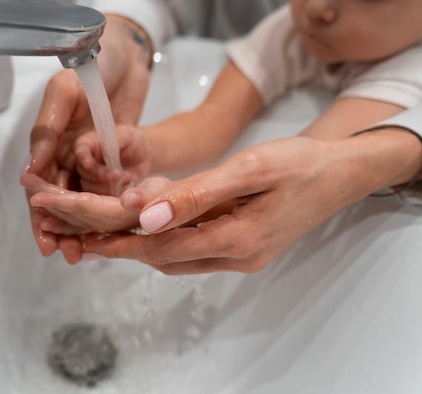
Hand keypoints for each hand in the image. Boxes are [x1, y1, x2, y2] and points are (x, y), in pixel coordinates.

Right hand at [23, 14, 152, 259]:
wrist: (130, 54)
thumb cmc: (92, 65)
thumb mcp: (63, 93)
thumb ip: (46, 130)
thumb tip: (28, 172)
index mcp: (51, 145)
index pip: (42, 189)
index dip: (42, 217)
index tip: (47, 242)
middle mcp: (71, 157)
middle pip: (64, 203)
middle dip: (64, 231)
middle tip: (70, 255)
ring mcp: (97, 161)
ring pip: (88, 203)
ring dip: (87, 228)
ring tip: (91, 251)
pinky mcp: (121, 161)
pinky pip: (115, 192)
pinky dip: (113, 211)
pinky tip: (115, 230)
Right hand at [75, 124, 151, 194]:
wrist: (143, 157)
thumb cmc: (132, 141)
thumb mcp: (127, 135)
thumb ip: (116, 140)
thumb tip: (105, 148)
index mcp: (89, 144)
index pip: (81, 150)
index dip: (83, 158)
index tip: (88, 164)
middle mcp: (87, 162)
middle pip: (84, 173)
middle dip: (100, 176)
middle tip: (118, 174)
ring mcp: (93, 179)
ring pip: (90, 188)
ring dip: (108, 186)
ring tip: (127, 177)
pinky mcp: (102, 191)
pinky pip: (102, 199)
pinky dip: (115, 195)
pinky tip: (127, 185)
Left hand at [82, 131, 421, 273]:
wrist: (342, 174)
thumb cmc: (301, 164)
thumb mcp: (251, 169)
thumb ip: (196, 194)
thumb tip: (143, 216)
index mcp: (239, 240)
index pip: (163, 247)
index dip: (119, 243)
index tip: (81, 237)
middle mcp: (236, 257)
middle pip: (163, 256)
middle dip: (119, 244)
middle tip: (78, 232)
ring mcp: (240, 256)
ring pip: (176, 254)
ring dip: (139, 241)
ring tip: (100, 226)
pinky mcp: (242, 247)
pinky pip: (192, 247)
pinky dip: (165, 234)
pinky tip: (148, 217)